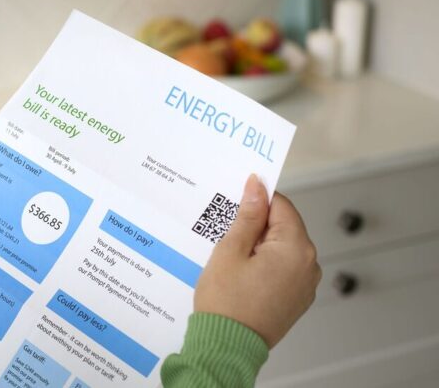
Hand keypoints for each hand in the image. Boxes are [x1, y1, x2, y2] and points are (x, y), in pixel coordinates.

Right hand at [194, 174, 320, 347]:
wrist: (227, 346)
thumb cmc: (226, 303)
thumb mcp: (230, 250)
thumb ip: (247, 216)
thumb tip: (257, 188)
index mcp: (295, 248)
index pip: (281, 205)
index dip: (257, 199)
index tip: (237, 199)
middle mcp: (309, 265)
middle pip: (283, 226)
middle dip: (256, 225)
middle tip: (227, 235)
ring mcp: (305, 284)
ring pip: (282, 248)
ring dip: (259, 246)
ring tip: (232, 259)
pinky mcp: (297, 298)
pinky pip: (283, 269)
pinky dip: (265, 265)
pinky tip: (242, 275)